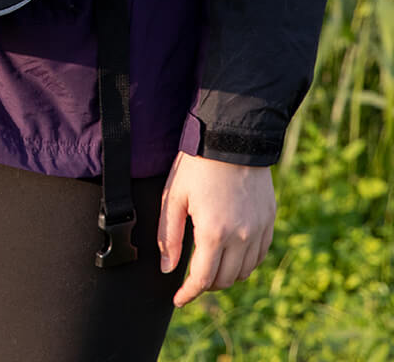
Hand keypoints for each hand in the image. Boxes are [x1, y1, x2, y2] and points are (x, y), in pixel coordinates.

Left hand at [158, 151, 275, 306]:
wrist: (231, 139)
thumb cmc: (197, 165)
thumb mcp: (174, 197)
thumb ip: (169, 235)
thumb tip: (168, 268)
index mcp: (214, 232)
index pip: (203, 279)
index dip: (189, 293)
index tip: (178, 299)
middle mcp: (241, 236)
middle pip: (225, 279)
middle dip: (206, 285)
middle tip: (191, 278)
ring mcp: (259, 230)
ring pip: (245, 271)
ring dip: (226, 275)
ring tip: (210, 265)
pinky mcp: (269, 221)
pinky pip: (259, 255)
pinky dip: (245, 262)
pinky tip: (231, 253)